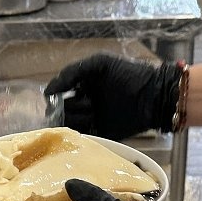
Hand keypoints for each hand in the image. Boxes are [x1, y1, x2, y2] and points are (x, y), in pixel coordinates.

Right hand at [45, 53, 181, 140]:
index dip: (55, 98)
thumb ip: (71, 72)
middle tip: (84, 103)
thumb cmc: (130, 74)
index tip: (56, 98)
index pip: (58, 96)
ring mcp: (92, 121)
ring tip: (92, 111)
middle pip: (61, 112)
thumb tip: (48, 91)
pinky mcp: (101, 135)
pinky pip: (82, 137)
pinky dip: (80, 133)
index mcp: (82, 87)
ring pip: (69, 125)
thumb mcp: (99, 63)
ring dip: (76, 118)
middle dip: (67, 108)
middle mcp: (84, 105)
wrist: (153, 95)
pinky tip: (90, 123)